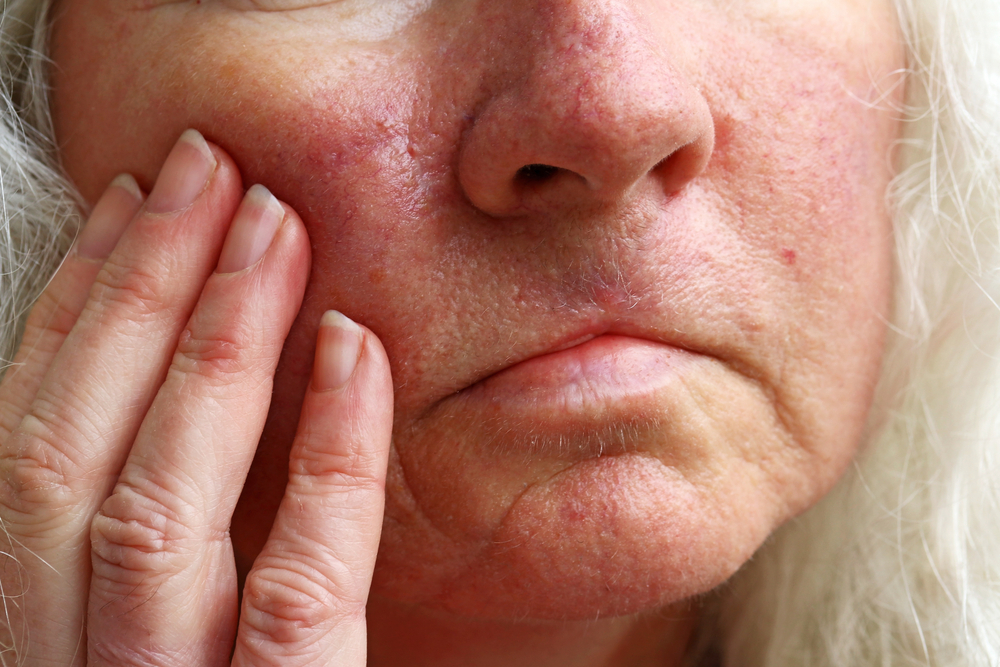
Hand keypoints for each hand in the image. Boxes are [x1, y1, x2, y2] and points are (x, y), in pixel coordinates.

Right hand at [0, 130, 392, 665]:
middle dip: (138, 289)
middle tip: (209, 173)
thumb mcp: (164, 628)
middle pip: (72, 454)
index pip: (33, 444)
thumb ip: (164, 534)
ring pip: (156, 507)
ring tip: (274, 225)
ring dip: (215, 340)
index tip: (131, 210)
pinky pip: (302, 586)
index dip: (73, 309)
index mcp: (39, 623)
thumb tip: (181, 372)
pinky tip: (354, 349)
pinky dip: (331, 458)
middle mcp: (71, 660)